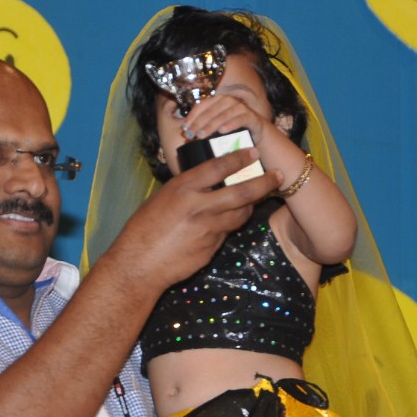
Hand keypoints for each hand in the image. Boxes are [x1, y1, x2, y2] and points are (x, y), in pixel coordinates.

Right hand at [105, 148, 281, 295]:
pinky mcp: (211, 248)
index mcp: (182, 189)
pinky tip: (226, 222)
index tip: (253, 151)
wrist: (139, 266)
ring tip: (256, 198)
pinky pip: (226, 232)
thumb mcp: (161, 199)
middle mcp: (199, 207)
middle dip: (263, 183)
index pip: (218, 167)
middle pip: (241, 192)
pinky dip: (229, 225)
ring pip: (240, 214)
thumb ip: (185, 190)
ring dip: (250, 205)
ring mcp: (208, 230)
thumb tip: (204, 182)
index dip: (239, 158)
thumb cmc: (143, 230)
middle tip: (277, 175)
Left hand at [180, 93, 275, 146]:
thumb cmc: (232, 128)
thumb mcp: (217, 125)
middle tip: (191, 134)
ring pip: (223, 115)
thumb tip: (186, 132)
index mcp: (218, 100)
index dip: (192, 116)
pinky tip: (222, 131)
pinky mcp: (251, 116)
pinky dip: (230, 124)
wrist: (256, 132)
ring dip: (211, 125)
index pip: (202, 106)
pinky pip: (239, 119)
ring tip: (202, 135)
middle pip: (211, 111)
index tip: (184, 128)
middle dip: (199, 123)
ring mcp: (240, 107)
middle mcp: (229, 101)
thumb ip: (204, 125)